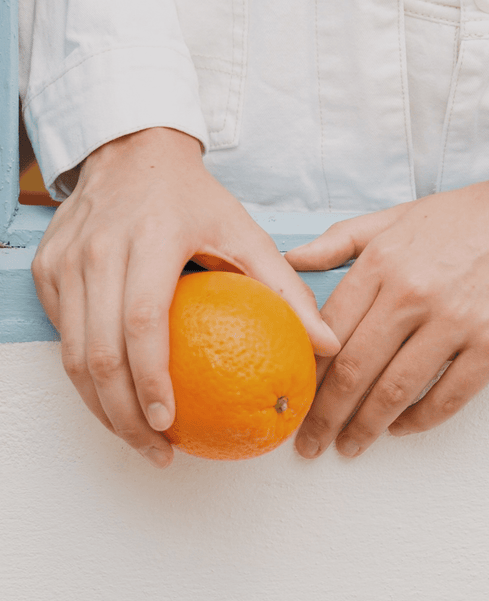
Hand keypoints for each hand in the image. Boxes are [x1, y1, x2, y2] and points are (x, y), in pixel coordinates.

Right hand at [31, 127, 339, 467]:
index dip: (150, 379)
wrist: (133, 150)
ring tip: (136, 438)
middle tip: (157, 450)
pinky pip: (59, 334)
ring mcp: (65, 260)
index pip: (142, 321)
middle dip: (122, 415)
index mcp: (150, 239)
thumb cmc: (195, 199)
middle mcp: (99, 249)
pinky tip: (114, 399)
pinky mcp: (47, 269)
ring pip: (70, 353)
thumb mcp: (246, 233)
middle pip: (97, 351)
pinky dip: (84, 376)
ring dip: (99, 406)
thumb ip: (287, 290)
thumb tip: (328, 346)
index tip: (168, 423)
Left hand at [286, 177, 488, 458]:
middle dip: (326, 415)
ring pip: (395, 391)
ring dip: (366, 427)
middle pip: (354, 370)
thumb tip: (289, 258)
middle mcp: (413, 292)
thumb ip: (342, 238)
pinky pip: (449, 397)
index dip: (308, 374)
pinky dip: (419, 421)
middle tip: (311, 443)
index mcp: (384, 261)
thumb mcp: (400, 215)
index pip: (329, 331)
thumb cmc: (473, 214)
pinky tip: (401, 428)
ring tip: (350, 446)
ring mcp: (457, 320)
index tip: (295, 396)